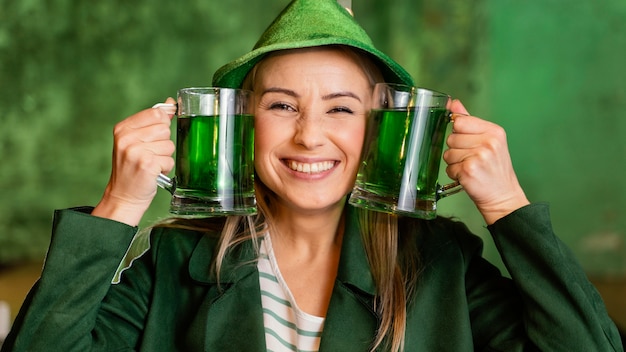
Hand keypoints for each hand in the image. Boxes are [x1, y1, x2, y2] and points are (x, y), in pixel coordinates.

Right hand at [92, 98, 175, 225]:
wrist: (123, 196)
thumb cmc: (132, 168)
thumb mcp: (137, 141)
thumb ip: (153, 122)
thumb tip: (170, 103)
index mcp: (123, 128)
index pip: (157, 113)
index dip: (162, 126)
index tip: (154, 138)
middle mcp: (127, 138)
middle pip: (165, 129)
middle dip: (163, 143)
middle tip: (149, 155)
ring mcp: (136, 151)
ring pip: (170, 145)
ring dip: (165, 157)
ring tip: (150, 164)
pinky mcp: (146, 164)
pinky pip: (170, 160)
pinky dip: (165, 168)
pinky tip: (153, 173)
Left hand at [443, 100, 528, 224]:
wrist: (503, 195)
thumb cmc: (493, 168)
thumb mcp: (487, 140)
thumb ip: (469, 121)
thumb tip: (453, 103)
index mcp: (494, 131)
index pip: (459, 122)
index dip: (459, 134)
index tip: (470, 143)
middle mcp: (488, 142)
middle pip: (451, 138)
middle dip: (456, 150)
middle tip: (473, 159)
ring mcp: (479, 156)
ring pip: (448, 153)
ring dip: (455, 163)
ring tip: (471, 168)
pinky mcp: (469, 170)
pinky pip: (449, 168)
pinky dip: (455, 174)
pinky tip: (468, 176)